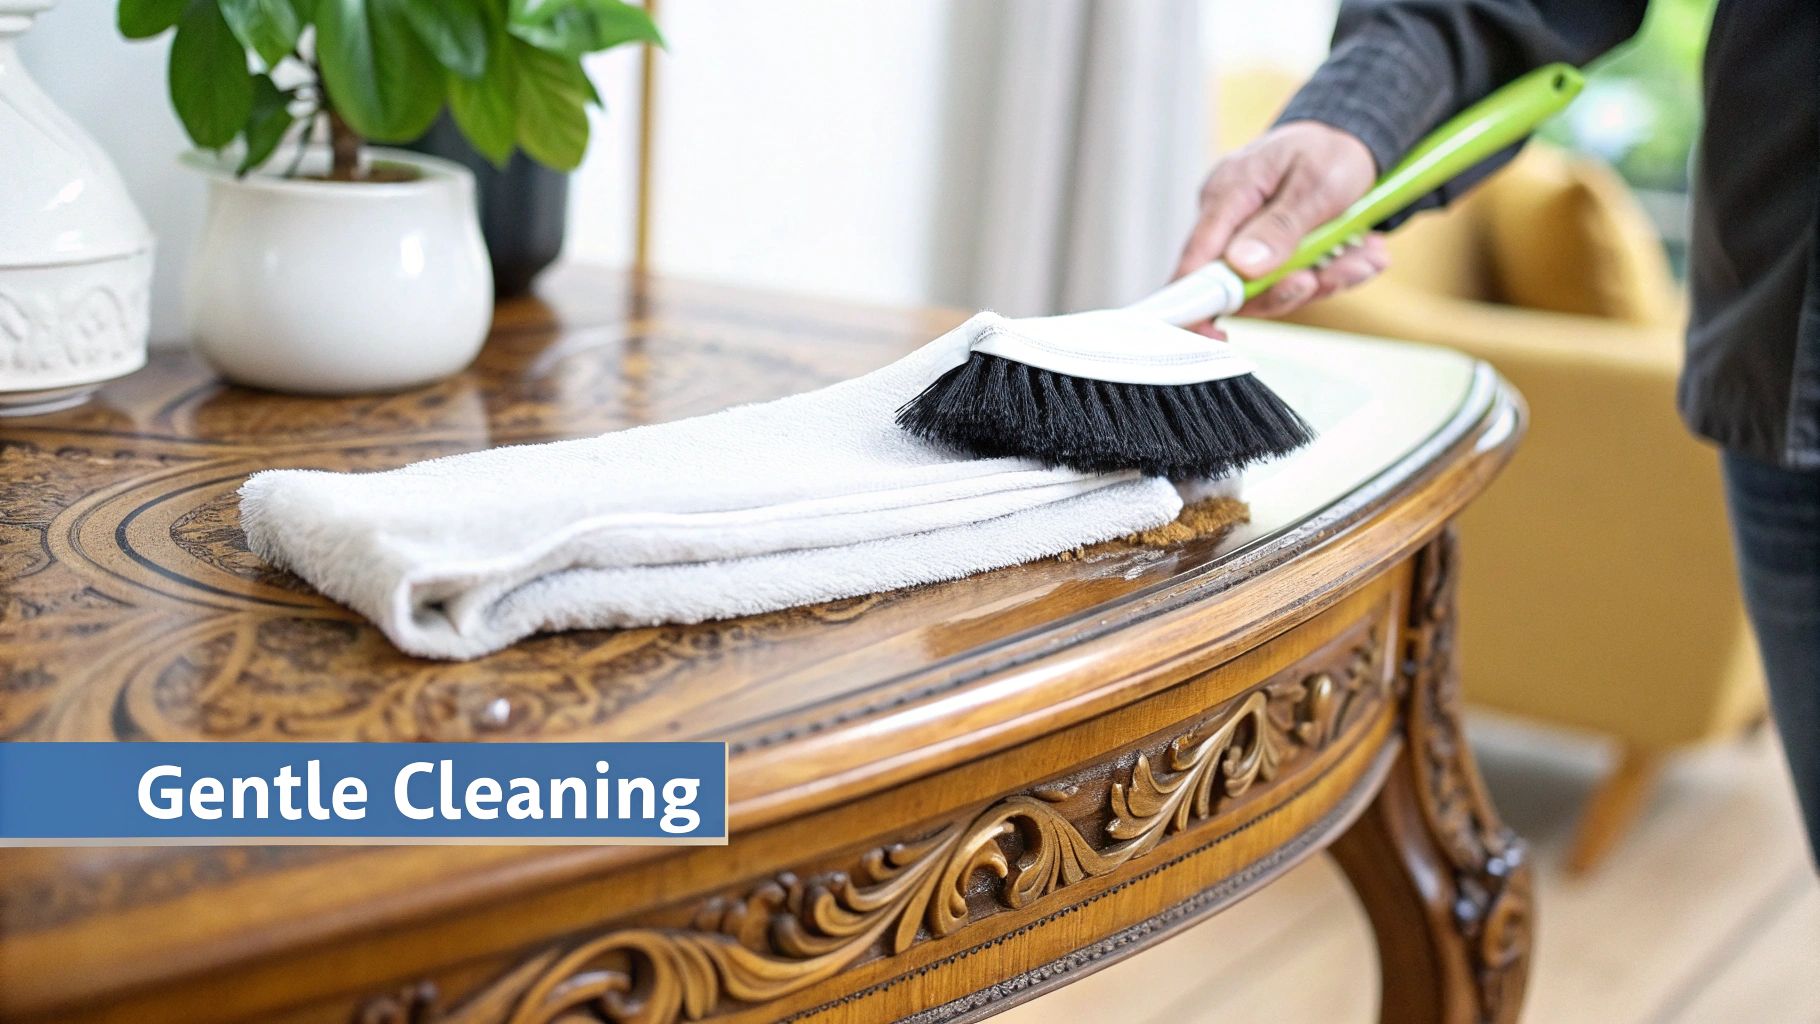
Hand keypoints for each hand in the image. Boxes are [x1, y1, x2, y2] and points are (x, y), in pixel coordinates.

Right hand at [1174, 121, 1387, 337]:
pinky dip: (1332, 273)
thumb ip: (1279, 227)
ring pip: (1272, 287)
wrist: (1353, 140)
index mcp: (1228, 194)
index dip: (1195, 301)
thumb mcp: (1316, 183)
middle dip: (1285, 291)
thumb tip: (1241, 267)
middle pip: (1235, 284)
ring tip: (1366, 260)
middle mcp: (1231, 221)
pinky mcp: (1272, 253)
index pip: (1196, 258)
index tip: (1212, 333)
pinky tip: (1365, 256)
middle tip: (1320, 280)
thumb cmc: (1330, 150)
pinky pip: (1294, 278)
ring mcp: (1249, 239)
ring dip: (1322, 280)